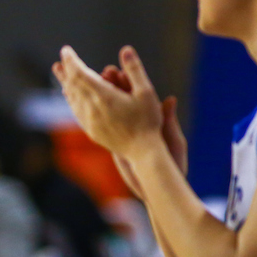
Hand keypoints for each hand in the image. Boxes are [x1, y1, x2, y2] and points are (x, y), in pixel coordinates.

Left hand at [52, 45, 162, 159]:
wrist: (142, 151)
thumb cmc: (148, 121)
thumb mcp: (146, 92)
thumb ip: (135, 70)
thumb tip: (126, 49)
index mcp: (104, 96)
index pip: (80, 73)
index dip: (71, 61)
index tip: (66, 50)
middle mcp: (92, 108)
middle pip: (73, 86)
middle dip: (65, 72)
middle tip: (58, 62)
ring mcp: (89, 121)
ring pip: (73, 99)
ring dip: (66, 85)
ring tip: (61, 76)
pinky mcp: (91, 131)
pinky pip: (76, 112)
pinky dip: (72, 100)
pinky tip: (71, 97)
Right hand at [99, 65, 187, 198]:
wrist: (161, 185)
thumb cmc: (173, 162)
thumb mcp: (173, 140)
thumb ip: (169, 121)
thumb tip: (170, 99)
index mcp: (153, 119)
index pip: (139, 96)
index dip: (128, 83)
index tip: (120, 71)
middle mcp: (138, 122)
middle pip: (122, 100)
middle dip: (112, 86)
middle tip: (105, 73)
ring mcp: (125, 131)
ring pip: (111, 111)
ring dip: (100, 98)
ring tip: (90, 85)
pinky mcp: (116, 143)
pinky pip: (104, 126)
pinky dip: (95, 116)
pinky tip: (83, 106)